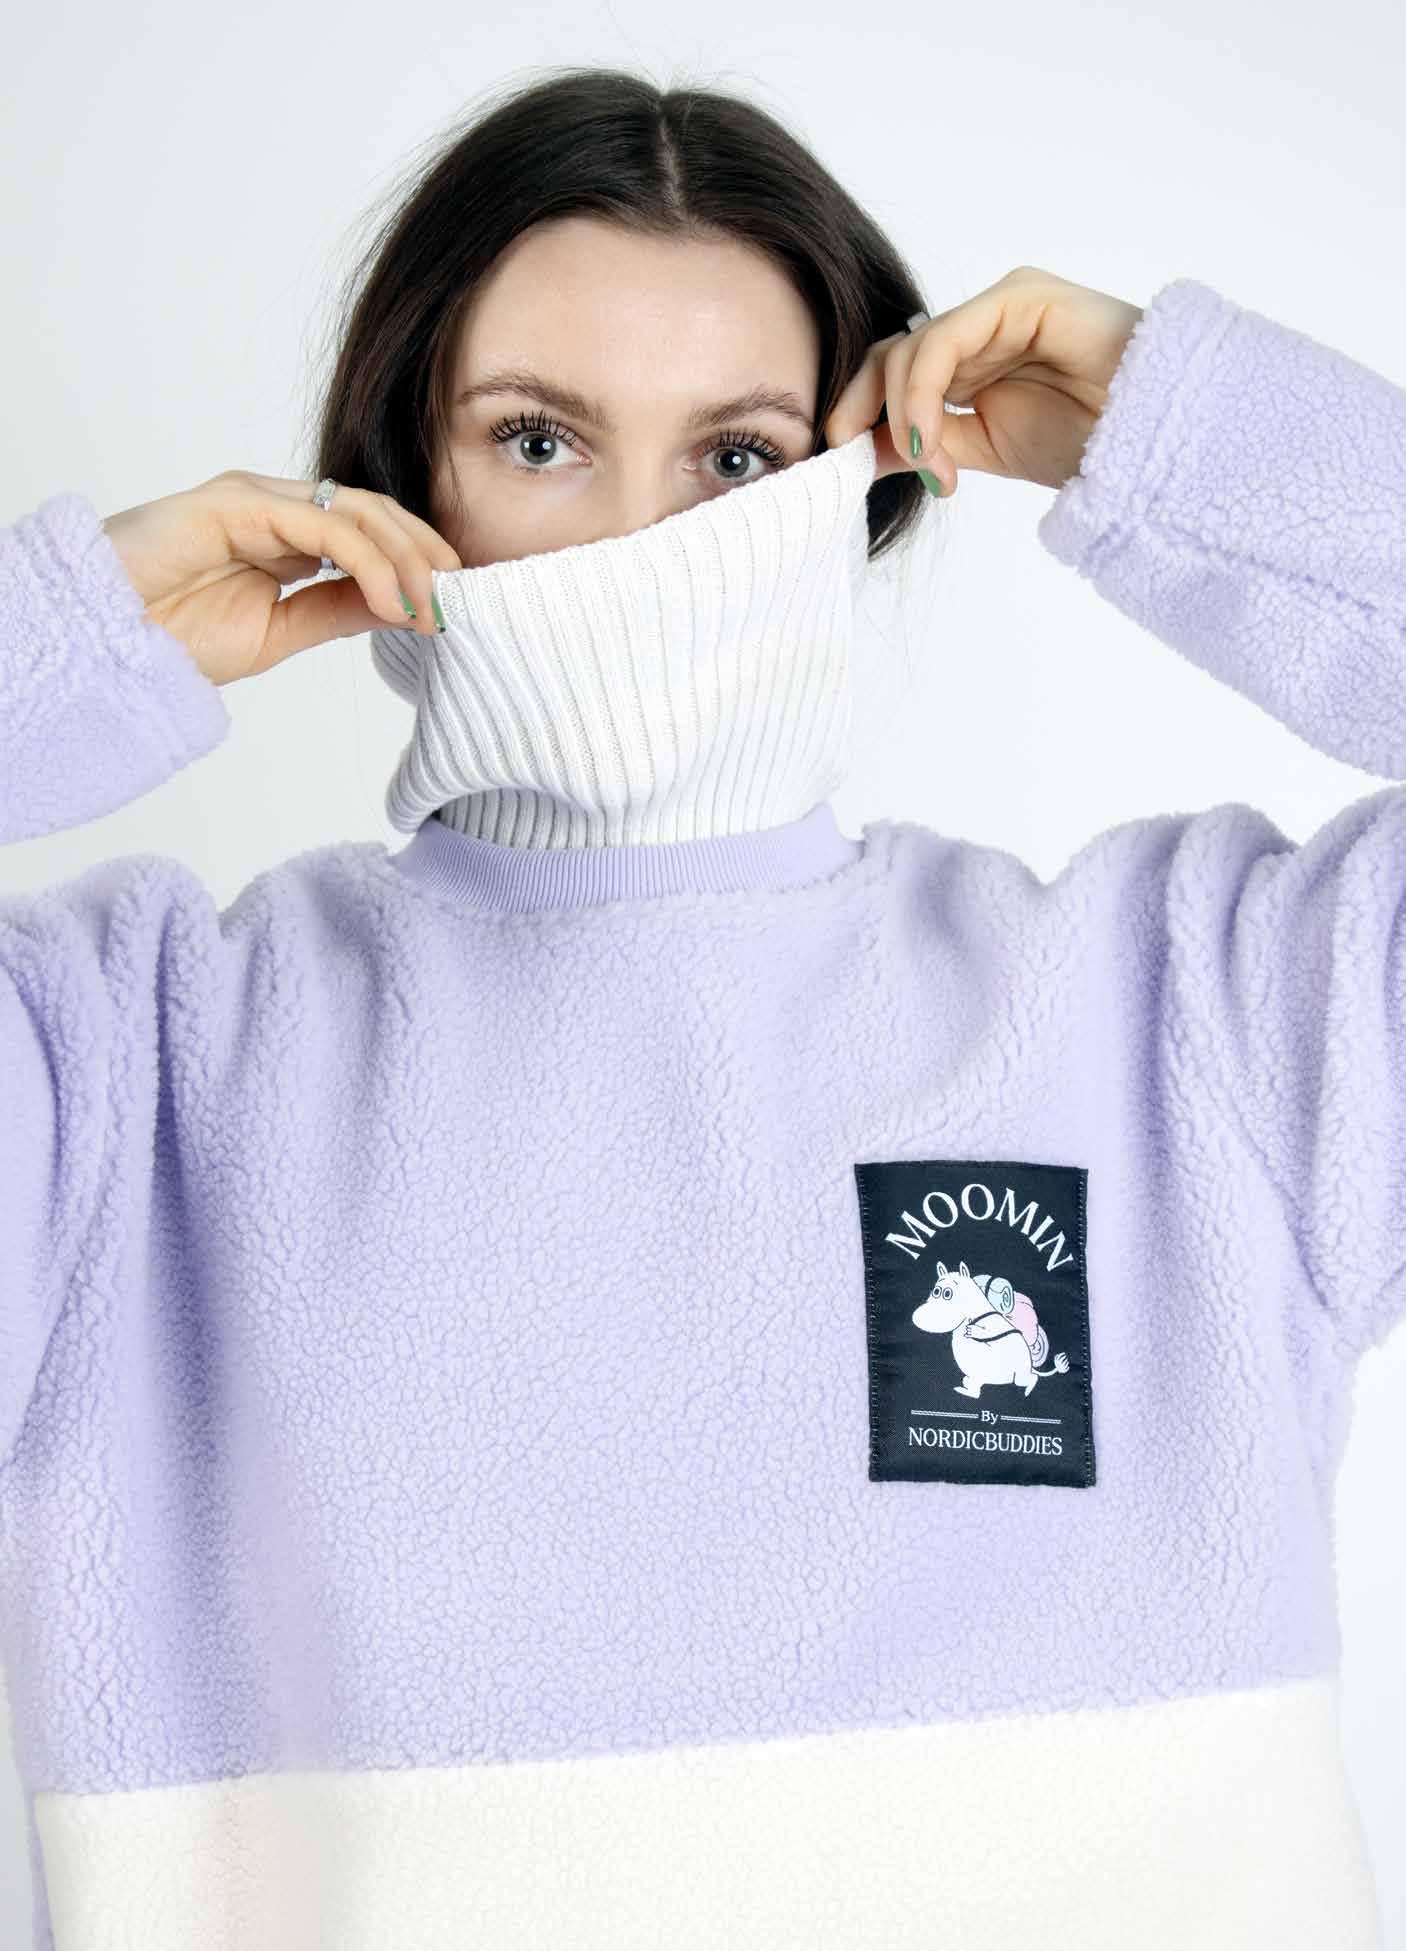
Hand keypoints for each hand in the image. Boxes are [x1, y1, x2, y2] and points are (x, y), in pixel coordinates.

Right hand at [100, 470, 462, 687]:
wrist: (105, 643)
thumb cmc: (172, 638)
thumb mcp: (278, 633)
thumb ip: (336, 611)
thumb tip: (402, 608)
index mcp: (286, 536)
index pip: (372, 531)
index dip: (417, 562)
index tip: (451, 607)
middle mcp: (277, 508)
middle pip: (376, 512)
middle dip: (425, 555)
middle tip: (457, 602)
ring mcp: (258, 498)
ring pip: (359, 510)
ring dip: (406, 559)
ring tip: (429, 608)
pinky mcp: (239, 501)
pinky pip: (324, 524)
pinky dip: (369, 561)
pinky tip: (391, 602)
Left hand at [823, 264, 1143, 495]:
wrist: (1155, 441)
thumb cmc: (1088, 443)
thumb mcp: (983, 452)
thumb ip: (925, 445)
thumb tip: (859, 452)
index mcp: (973, 360)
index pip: (894, 373)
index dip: (858, 412)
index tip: (844, 464)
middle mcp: (982, 326)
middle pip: (891, 354)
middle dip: (858, 407)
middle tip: (851, 457)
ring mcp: (1001, 308)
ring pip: (913, 350)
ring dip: (905, 416)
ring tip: (936, 470)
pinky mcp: (1019, 298)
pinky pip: (946, 339)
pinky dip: (923, 394)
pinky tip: (931, 441)